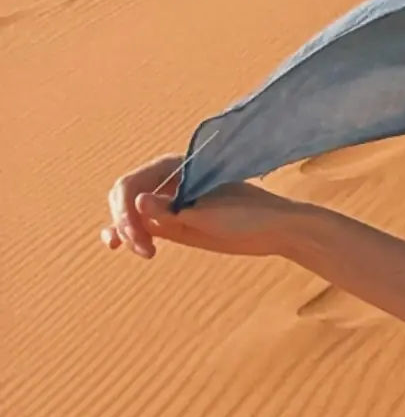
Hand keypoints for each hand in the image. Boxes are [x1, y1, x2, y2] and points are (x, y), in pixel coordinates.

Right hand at [102, 154, 304, 259]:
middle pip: (125, 198)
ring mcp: (168, 203)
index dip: (125, 209)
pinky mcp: (173, 222)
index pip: (131, 183)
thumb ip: (173, 210)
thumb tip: (138, 201)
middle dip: (125, 222)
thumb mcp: (210, 215)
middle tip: (141, 248)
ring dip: (122, 230)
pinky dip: (129, 235)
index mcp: (175, 167)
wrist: (276, 230)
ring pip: (130, 213)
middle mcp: (166, 182)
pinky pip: (142, 226)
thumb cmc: (249, 214)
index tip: (137, 234)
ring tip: (130, 249)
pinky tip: (116, 245)